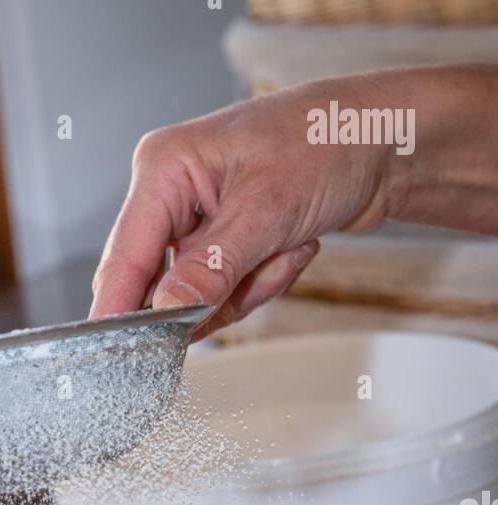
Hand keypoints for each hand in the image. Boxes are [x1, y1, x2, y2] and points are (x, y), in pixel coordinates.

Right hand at [90, 67, 497, 333]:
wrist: (384, 143)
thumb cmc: (328, 144)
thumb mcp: (266, 211)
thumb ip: (209, 268)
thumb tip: (164, 311)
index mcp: (164, 169)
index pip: (124, 258)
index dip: (121, 313)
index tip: (124, 359)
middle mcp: (172, 195)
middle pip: (159, 286)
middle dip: (213, 295)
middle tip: (256, 273)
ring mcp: (197, 222)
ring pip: (197, 298)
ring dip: (248, 288)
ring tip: (287, 248)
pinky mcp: (223, 243)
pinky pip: (226, 293)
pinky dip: (263, 282)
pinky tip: (293, 248)